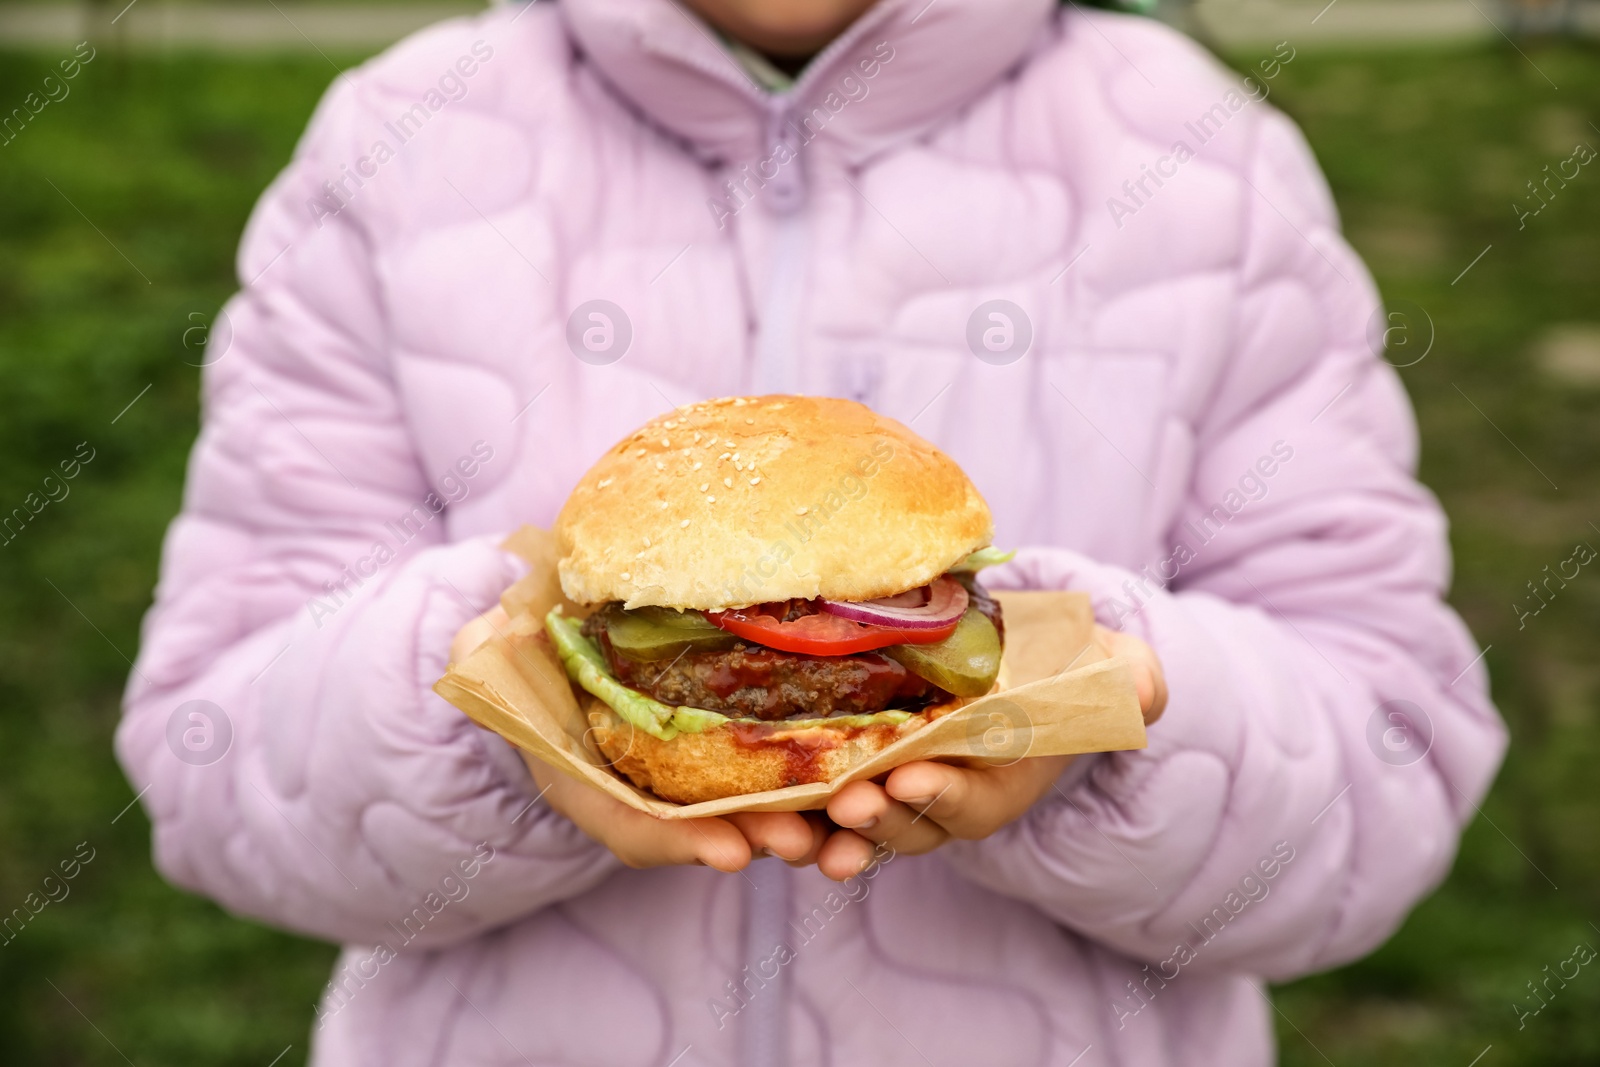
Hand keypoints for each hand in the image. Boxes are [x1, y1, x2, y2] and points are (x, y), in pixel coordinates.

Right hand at [451, 606, 824, 872]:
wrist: (552, 643)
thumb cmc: (520, 648)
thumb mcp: (493, 648)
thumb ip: (491, 649)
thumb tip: (493, 632)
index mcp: (581, 778)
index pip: (633, 826)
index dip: (681, 843)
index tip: (729, 853)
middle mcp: (641, 789)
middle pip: (708, 830)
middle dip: (757, 836)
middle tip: (803, 841)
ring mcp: (689, 774)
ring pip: (753, 810)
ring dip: (803, 820)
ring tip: (849, 817)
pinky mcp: (733, 747)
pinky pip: (779, 774)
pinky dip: (820, 783)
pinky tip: (864, 776)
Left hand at [814, 624, 1166, 880]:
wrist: (1005, 654)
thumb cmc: (1059, 658)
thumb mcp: (1101, 660)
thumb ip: (1124, 677)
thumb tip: (1139, 689)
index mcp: (1005, 778)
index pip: (976, 801)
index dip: (947, 795)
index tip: (914, 779)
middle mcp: (947, 800)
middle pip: (910, 826)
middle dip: (881, 821)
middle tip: (850, 802)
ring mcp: (897, 793)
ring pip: (858, 830)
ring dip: (824, 837)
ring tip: (790, 833)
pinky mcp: (853, 774)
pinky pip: (820, 808)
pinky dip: (794, 819)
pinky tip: (762, 820)